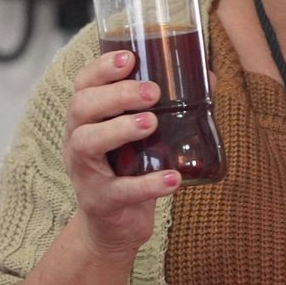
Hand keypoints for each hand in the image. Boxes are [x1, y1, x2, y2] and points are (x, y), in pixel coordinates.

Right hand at [63, 50, 180, 259]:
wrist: (114, 226)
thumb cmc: (130, 170)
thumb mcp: (143, 137)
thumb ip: (168, 108)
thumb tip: (208, 77)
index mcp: (86, 119)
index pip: (83, 84)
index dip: (101, 68)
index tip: (129, 58)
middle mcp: (76, 140)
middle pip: (81, 107)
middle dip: (116, 94)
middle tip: (153, 92)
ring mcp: (85, 172)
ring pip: (87, 142)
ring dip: (119, 129)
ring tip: (152, 123)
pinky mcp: (100, 202)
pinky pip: (119, 191)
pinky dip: (147, 184)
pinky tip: (172, 178)